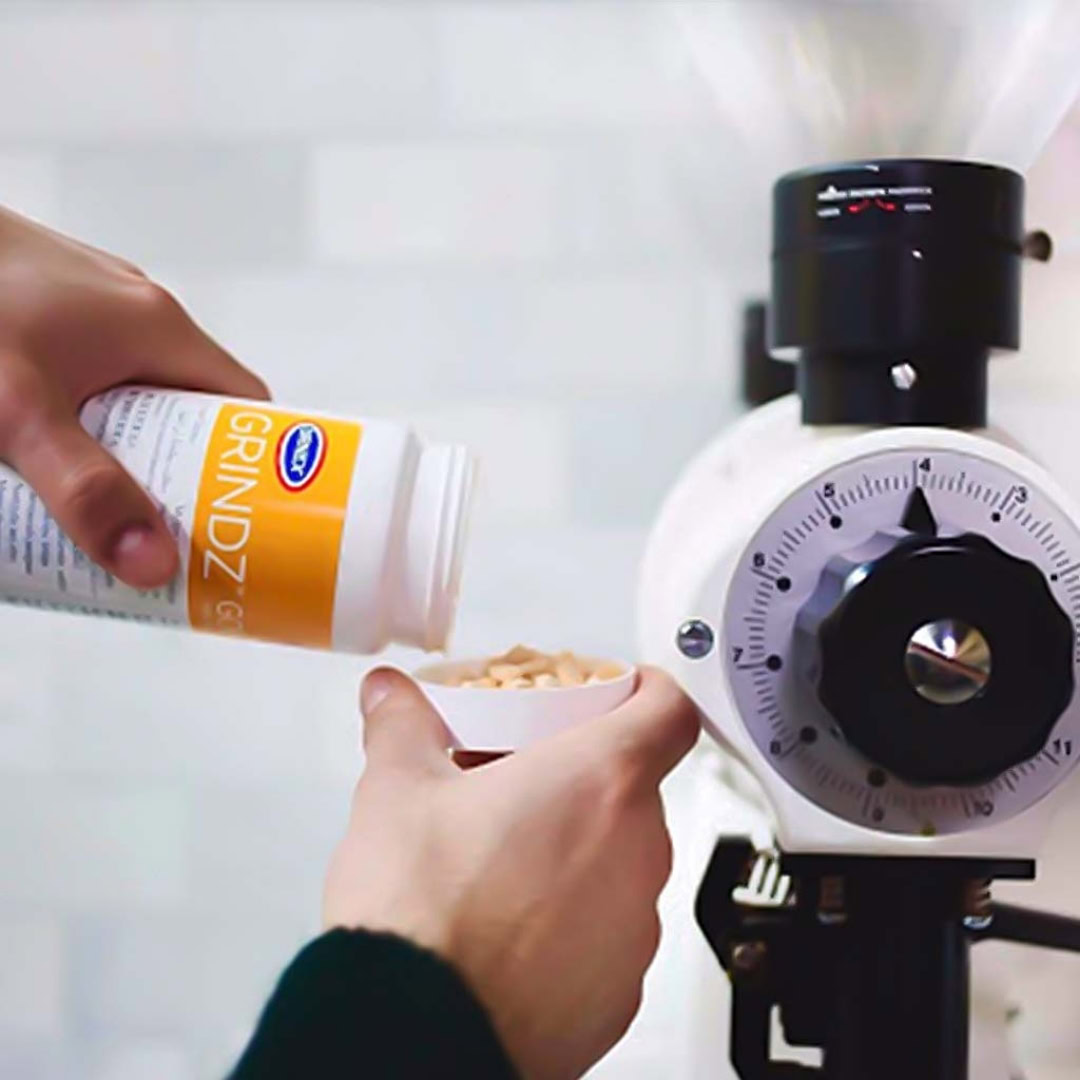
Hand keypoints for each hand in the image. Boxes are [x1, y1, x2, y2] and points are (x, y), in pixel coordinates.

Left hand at [0, 206, 267, 587]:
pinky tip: (44, 455)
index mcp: (159, 327)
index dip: (250, 464)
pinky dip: (84, 424)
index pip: (243, 404)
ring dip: (124, 453)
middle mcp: (137, 313)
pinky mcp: (50, 313)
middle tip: (156, 531)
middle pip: (188, 410)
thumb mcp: (21, 411)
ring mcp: (92, 310)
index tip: (241, 518)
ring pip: (136, 397)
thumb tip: (153, 564)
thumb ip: (82, 488)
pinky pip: (91, 379)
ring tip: (98, 506)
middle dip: (176, 475)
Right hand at [324, 666, 699, 1079]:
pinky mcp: (622, 990)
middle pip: (634, 787)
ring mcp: (637, 925)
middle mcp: (638, 849)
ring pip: (623, 861)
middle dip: (583, 778)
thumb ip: (401, 726)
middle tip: (521, 782)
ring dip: (580, 849)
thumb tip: (390, 696)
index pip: (669, 712)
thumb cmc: (423, 913)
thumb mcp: (397, 790)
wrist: (416, 1032)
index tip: (621, 692)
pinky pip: (610, 931)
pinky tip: (512, 927)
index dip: (648, 692)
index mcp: (599, 781)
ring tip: (505, 861)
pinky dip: (575, 919)